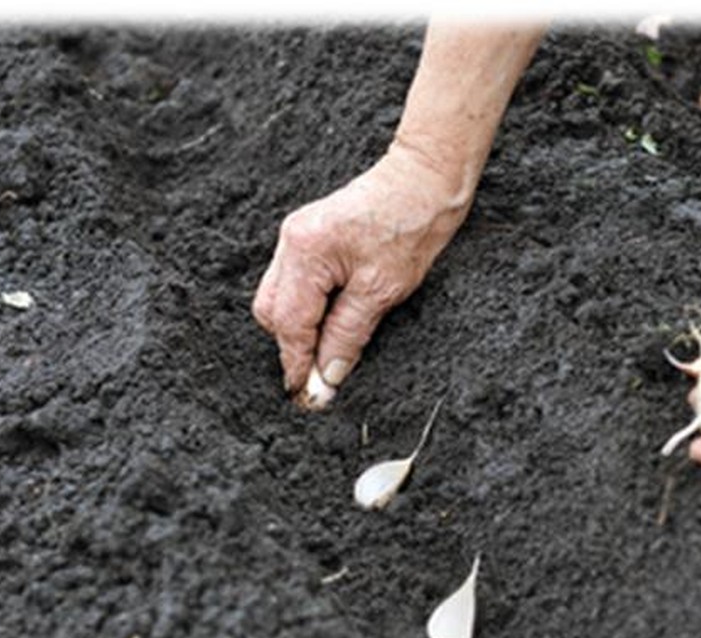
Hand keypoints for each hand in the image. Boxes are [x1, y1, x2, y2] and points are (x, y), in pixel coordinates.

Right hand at [252, 142, 472, 406]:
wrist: (426, 179)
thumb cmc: (412, 225)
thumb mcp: (382, 290)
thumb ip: (347, 334)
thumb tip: (326, 375)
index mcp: (306, 252)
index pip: (289, 323)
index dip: (297, 363)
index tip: (307, 395)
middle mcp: (292, 242)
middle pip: (273, 312)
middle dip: (293, 346)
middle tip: (321, 377)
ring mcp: (297, 237)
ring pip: (280, 299)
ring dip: (300, 328)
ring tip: (329, 350)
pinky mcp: (310, 238)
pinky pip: (295, 284)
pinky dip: (308, 308)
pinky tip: (332, 321)